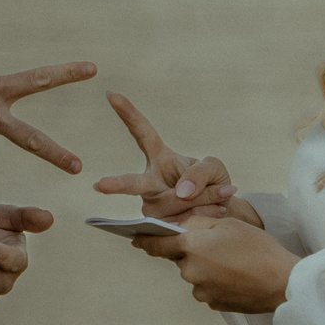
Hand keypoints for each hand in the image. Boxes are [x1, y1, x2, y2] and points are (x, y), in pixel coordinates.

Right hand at [93, 92, 248, 224]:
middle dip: (117, 185)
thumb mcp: (214, 168)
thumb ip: (201, 173)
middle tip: (99, 186)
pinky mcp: (161, 230)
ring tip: (225, 194)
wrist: (221, 215)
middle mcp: (150, 183)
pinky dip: (207, 213)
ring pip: (175, 204)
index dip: (128, 114)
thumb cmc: (212, 184)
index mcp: (160, 158)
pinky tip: (219, 210)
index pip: (142, 133)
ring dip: (205, 198)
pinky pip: (184, 222)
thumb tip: (181, 192)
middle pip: (134, 182)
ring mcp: (153, 209)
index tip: (110, 93)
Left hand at [132, 212, 296, 313]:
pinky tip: (236, 274)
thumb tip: (177, 227)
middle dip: (192, 249)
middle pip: (180, 257)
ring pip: (194, 273)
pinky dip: (216, 280)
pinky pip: (207, 287)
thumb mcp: (227, 223)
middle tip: (219, 244)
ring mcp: (200, 291)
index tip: (134, 237)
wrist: (282, 283)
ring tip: (233, 261)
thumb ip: (196, 223)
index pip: (156, 243)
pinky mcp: (213, 304)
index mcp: (190, 247)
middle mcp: (190, 271)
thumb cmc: (258, 249)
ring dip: (205, 266)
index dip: (144, 239)